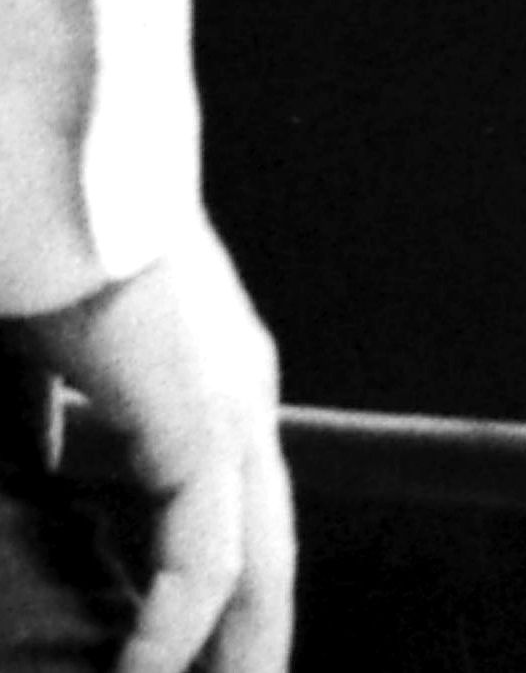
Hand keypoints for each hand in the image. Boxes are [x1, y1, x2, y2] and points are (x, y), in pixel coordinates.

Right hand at [14, 225, 292, 672]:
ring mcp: (229, 403)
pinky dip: (179, 625)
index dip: (198, 595)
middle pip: (256, 552)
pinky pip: (207, 552)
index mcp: (194, 379)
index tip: (163, 667)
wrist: (39, 149)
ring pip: (251, 564)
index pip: (213, 514)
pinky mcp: (204, 414)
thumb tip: (26, 468)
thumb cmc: (24, 234)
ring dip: (223, 650)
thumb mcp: (27, 358)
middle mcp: (232, 393)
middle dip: (236, 643)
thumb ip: (31, 420)